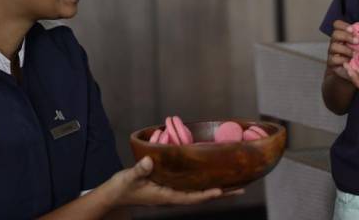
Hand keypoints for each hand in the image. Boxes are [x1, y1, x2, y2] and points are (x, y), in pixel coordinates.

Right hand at [106, 157, 242, 206]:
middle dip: (223, 193)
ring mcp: (173, 192)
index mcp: (167, 196)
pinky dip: (205, 181)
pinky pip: (192, 185)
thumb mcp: (130, 177)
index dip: (207, 194)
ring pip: (200, 191)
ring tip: (236, 182)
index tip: (222, 190)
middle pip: (202, 195)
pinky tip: (212, 175)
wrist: (115, 194)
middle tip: (243, 187)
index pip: (192, 197)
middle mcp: (174, 196)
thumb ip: (139, 170)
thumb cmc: (123, 187)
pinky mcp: (170, 187)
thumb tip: (149, 161)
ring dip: (218, 187)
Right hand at [327, 20, 358, 79]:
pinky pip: (334, 59)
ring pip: (333, 46)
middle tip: (357, 41)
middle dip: (346, 36)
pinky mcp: (331, 62)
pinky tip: (350, 62)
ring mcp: (332, 52)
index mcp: (342, 35)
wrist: (352, 72)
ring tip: (355, 54)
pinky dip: (342, 60)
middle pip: (335, 34)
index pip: (337, 25)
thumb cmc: (358, 56)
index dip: (343, 25)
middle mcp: (335, 42)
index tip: (352, 29)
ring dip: (346, 49)